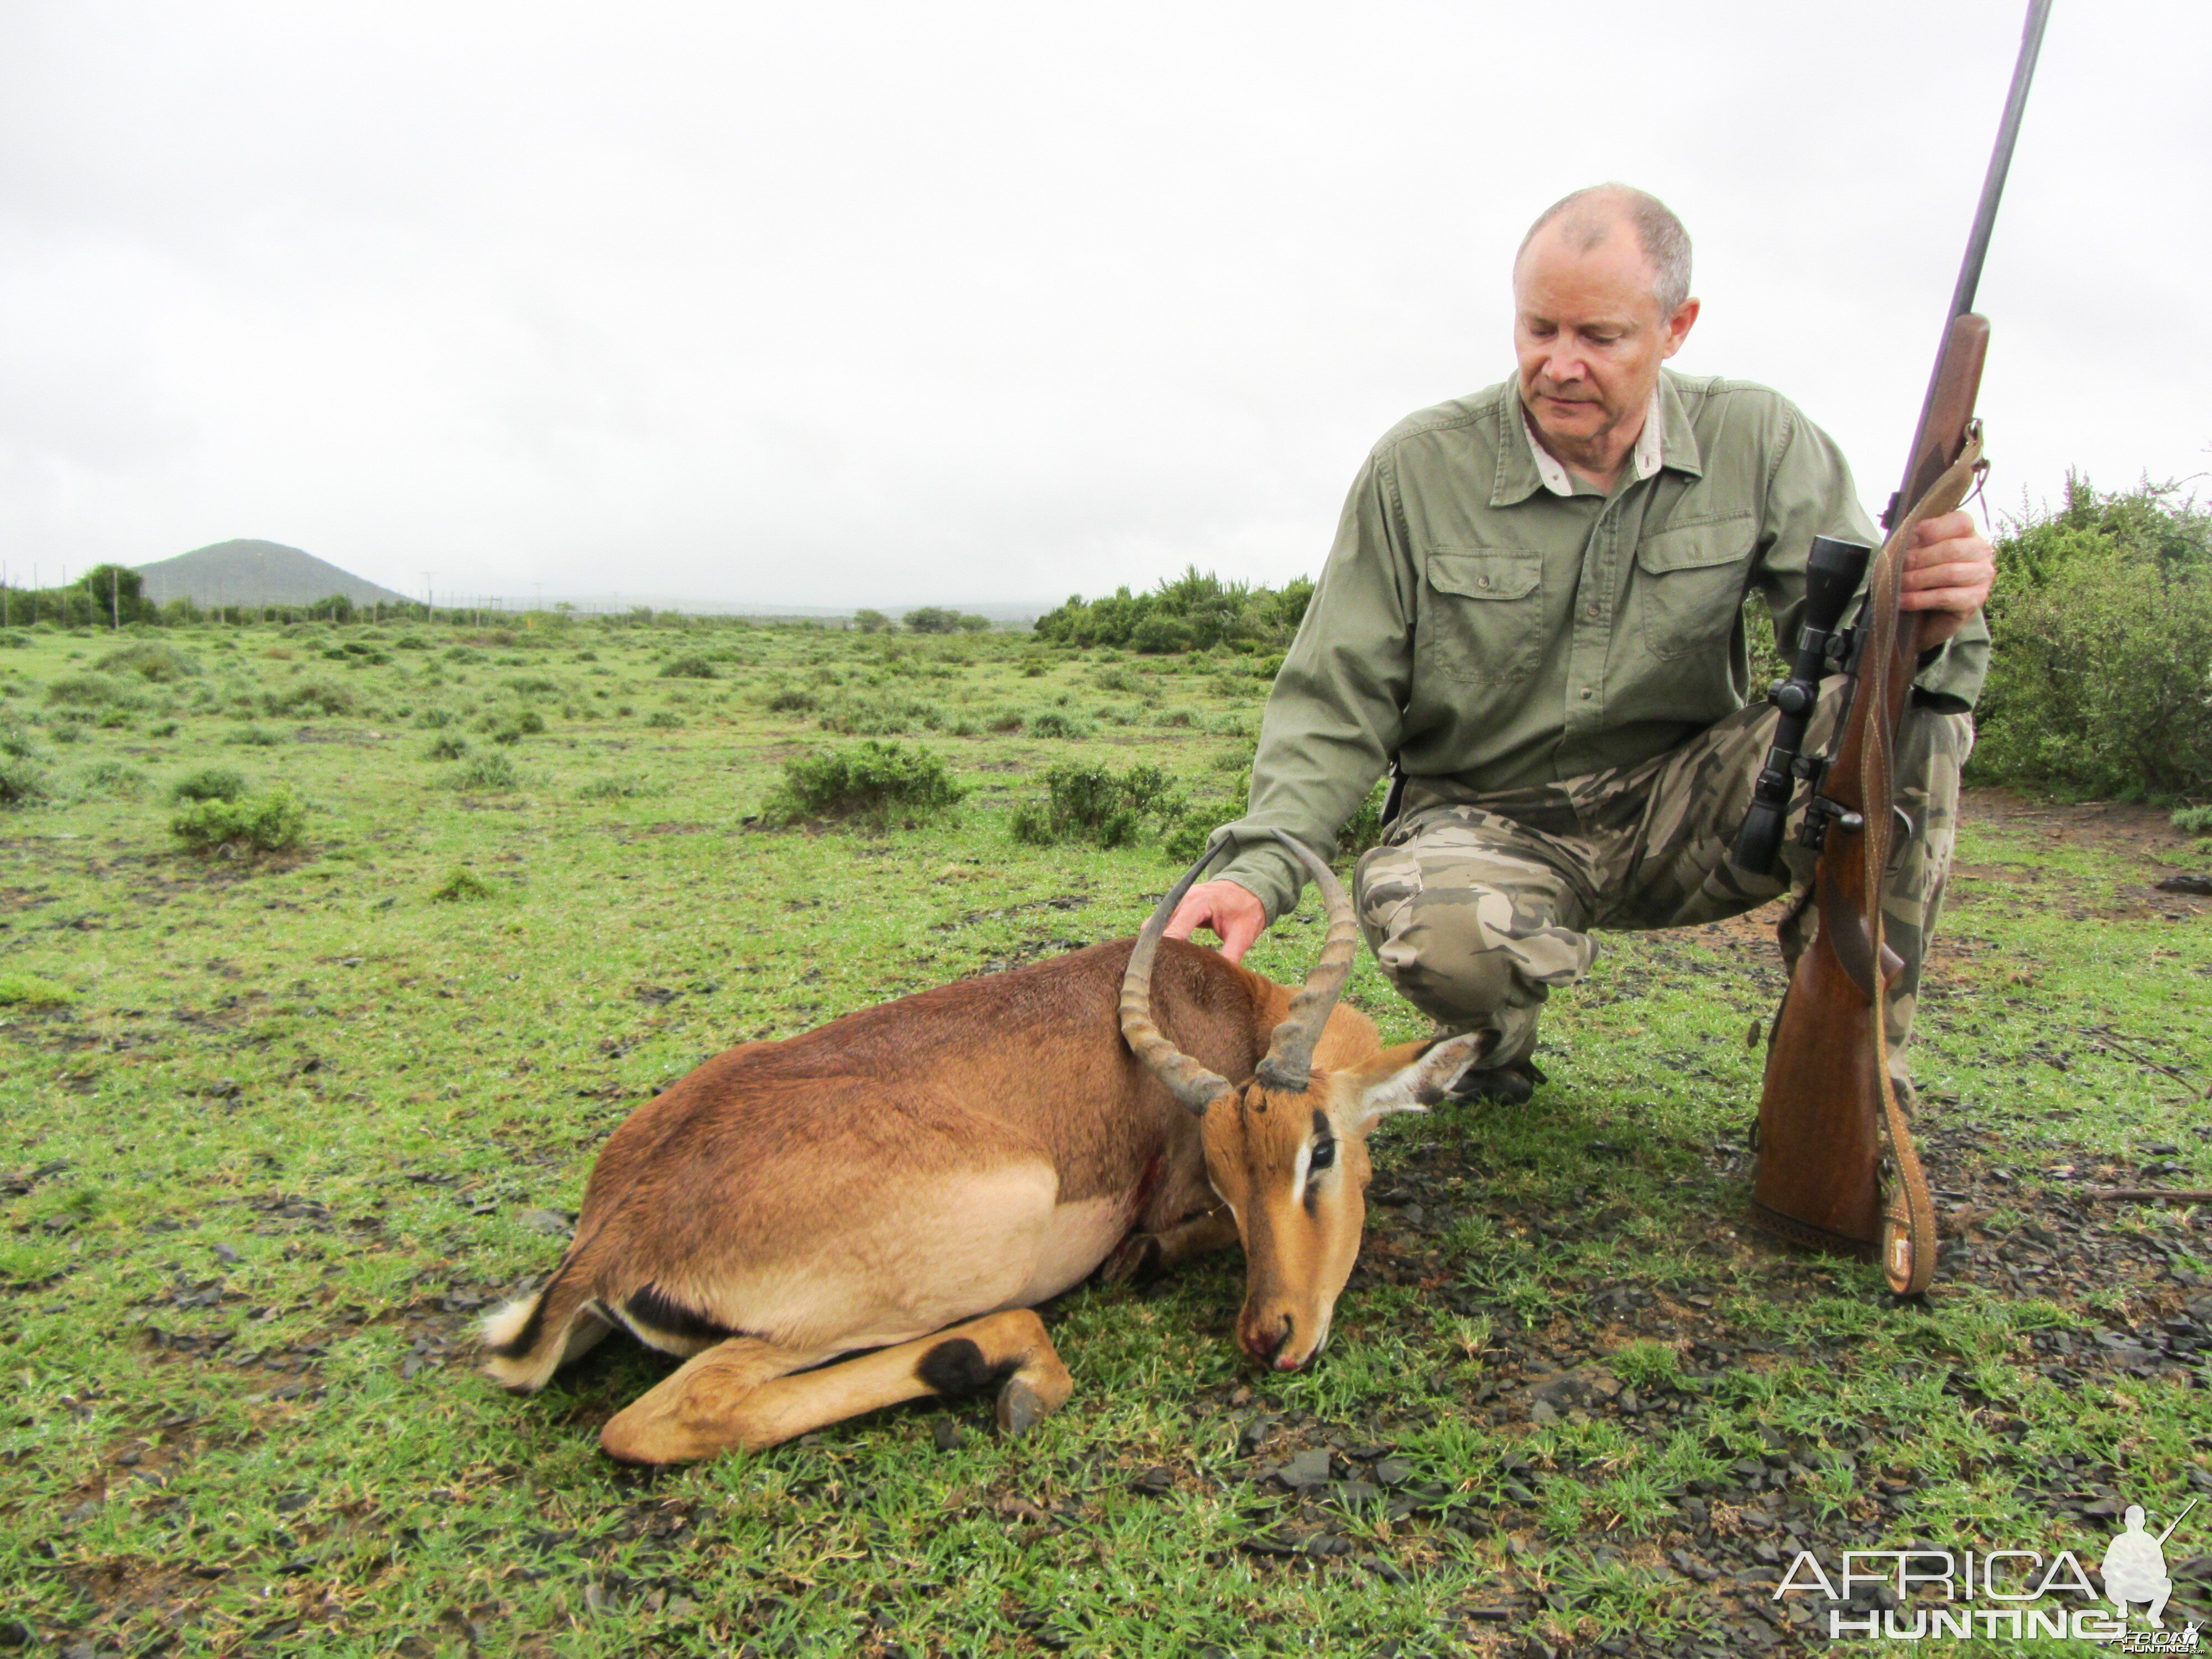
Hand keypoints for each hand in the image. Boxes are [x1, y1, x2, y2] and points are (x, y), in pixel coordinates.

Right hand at [1164, 879, 1267, 964]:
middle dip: (1158, 949)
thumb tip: (1218, 979)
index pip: (1174, 930)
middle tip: (1161, 973)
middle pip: (1157, 927)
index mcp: (1199, 903)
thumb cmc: (1247, 909)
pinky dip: (1161, 938)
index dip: (1168, 952)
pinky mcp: (1176, 906)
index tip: (1164, 972)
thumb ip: (1230, 956)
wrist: (1248, 887)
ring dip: (1157, 943)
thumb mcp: (1243, 935)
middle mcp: (1182, 899)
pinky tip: (1167, 955)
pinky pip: (1160, 923)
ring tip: (1163, 966)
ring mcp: (1177, 901)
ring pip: (1154, 925)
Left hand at [1899, 508, 1993, 646]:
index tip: (1907, 538)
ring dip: (1917, 579)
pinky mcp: (1975, 601)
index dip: (1932, 528)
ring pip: (1949, 573)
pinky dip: (1918, 599)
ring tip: (1897, 584)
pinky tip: (1901, 600)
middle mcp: (1981, 552)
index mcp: (1970, 534)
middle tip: (1895, 566)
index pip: (1961, 522)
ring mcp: (1982, 577)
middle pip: (1952, 549)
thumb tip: (1905, 535)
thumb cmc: (1925, 578)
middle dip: (1918, 558)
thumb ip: (1917, 541)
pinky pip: (1945, 598)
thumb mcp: (1921, 554)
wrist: (1932, 616)